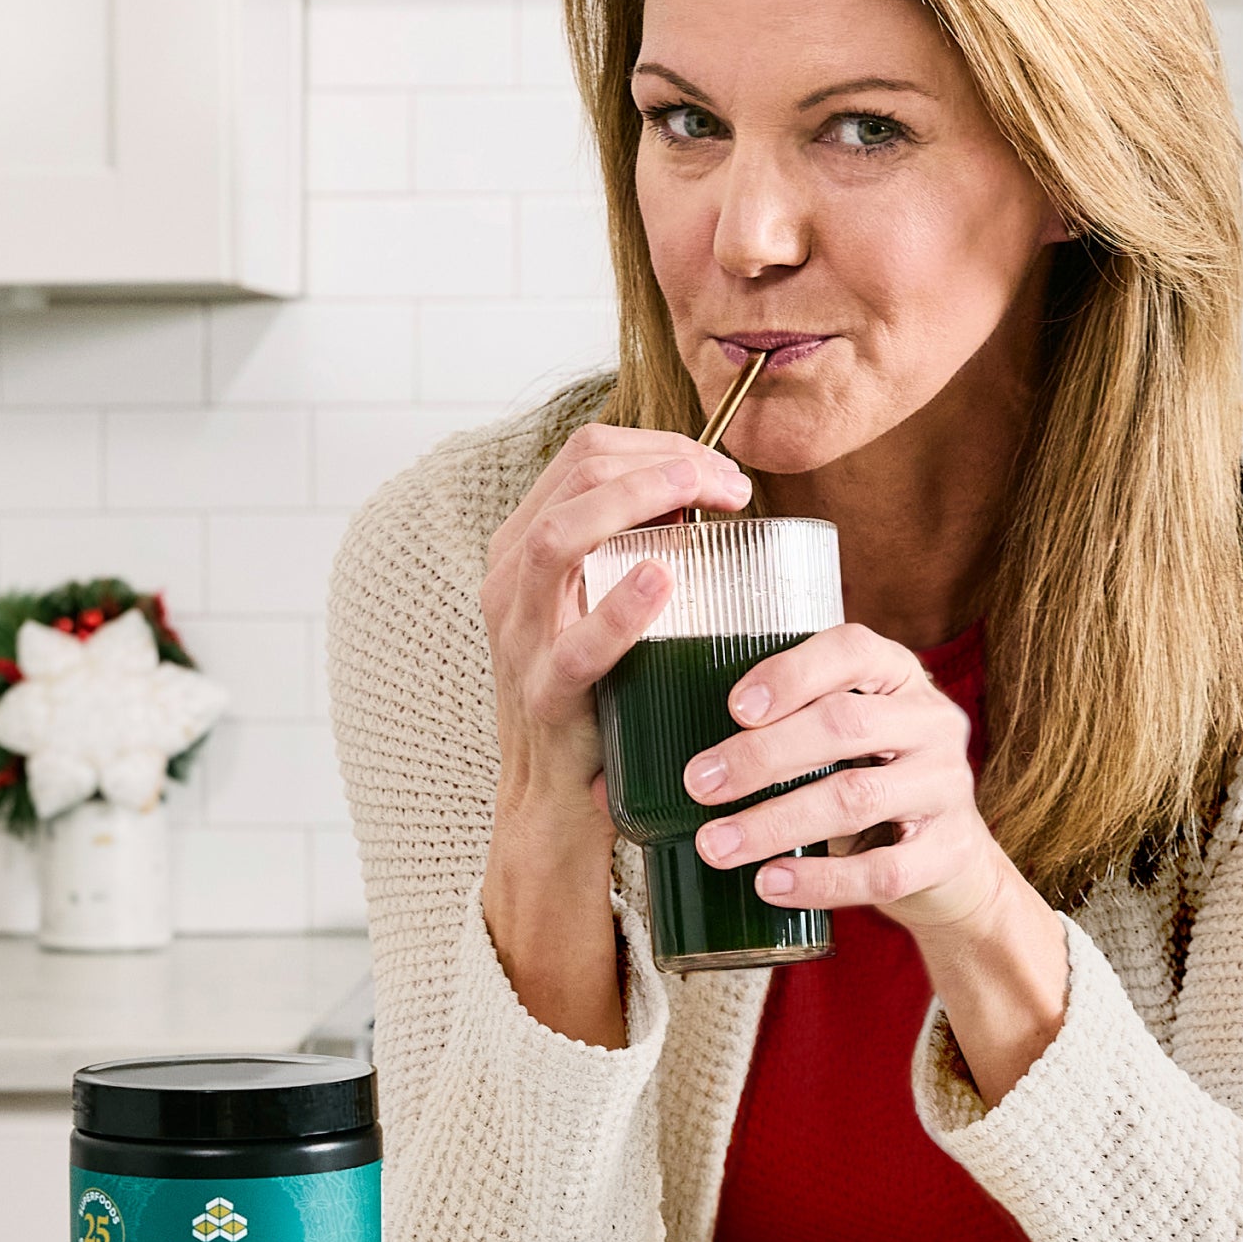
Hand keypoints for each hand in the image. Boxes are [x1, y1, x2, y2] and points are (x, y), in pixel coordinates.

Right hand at [481, 422, 752, 839]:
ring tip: (699, 497)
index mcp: (524, 545)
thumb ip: (635, 548)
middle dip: (664, 461)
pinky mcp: (545, 694)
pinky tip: (660, 581)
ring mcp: (520, 634)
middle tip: (732, 486)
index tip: (723, 470)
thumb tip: (703, 492)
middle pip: (577, 475)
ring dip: (637, 500)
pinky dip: (620, 609)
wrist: (554, 797)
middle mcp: (509, 577)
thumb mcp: (601, 603)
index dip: (661, 444)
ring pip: (558, 535)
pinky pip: (577, 645)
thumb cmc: (598, 691)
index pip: (586, 454)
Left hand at [681, 620, 1068, 1099]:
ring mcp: (948, 786)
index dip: (791, 671)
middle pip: (845, 724)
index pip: (851, 649)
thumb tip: (607, 782)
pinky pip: (885, 869)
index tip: (732, 705)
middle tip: (698, 784)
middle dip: (762, 755)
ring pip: (856, 797)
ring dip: (776, 821)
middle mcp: (930, 720)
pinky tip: (771, 884)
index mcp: (894, 675)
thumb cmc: (856, 783)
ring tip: (713, 845)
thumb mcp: (824, 746)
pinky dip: (822, 879)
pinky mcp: (950, 852)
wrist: (949, 864)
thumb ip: (746, 743)